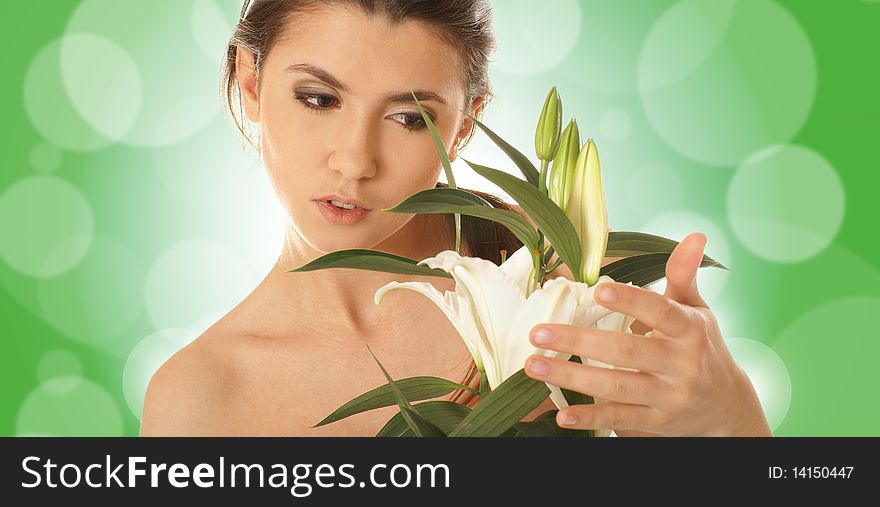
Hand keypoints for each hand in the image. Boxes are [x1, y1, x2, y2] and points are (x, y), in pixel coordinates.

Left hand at [524, 233, 772, 435]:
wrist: (726, 408)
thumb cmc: (702, 349)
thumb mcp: (697, 312)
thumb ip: (684, 276)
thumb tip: (695, 235)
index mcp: (690, 331)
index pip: (660, 312)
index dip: (631, 302)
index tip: (599, 291)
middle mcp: (681, 365)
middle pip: (627, 352)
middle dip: (580, 342)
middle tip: (538, 332)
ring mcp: (667, 397)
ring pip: (616, 386)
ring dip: (572, 377)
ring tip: (534, 365)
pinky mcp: (654, 423)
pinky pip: (619, 419)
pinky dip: (590, 417)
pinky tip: (561, 414)